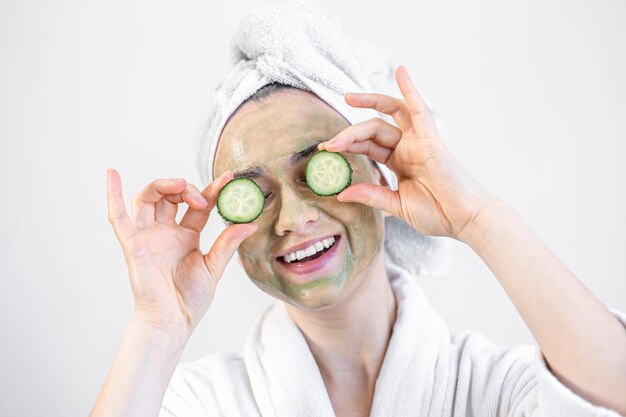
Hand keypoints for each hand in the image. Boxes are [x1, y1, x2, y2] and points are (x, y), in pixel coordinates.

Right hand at [106, 169, 256, 336]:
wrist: (172, 320)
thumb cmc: (191, 299)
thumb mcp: (214, 266)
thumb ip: (228, 243)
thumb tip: (250, 224)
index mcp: (186, 236)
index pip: (199, 206)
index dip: (212, 190)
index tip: (228, 178)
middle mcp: (165, 232)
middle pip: (171, 197)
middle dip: (187, 190)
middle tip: (201, 199)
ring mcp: (147, 236)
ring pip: (147, 199)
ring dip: (162, 186)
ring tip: (180, 186)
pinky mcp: (132, 244)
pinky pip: (117, 217)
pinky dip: (112, 195)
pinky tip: (112, 174)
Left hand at [318, 66, 497, 242]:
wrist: (464, 219)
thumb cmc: (437, 214)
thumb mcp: (396, 206)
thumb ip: (372, 195)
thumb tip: (342, 193)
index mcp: (400, 162)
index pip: (368, 146)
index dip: (347, 145)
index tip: (326, 150)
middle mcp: (408, 148)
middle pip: (373, 130)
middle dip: (349, 134)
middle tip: (329, 144)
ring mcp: (419, 141)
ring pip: (390, 115)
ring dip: (370, 101)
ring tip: (348, 97)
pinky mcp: (431, 139)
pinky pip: (419, 109)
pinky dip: (410, 89)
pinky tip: (401, 71)